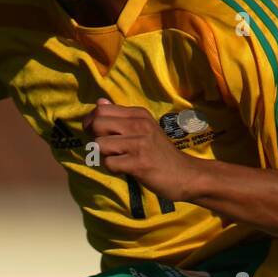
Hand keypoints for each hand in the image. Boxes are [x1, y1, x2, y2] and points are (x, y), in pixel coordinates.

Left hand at [84, 99, 200, 204]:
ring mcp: (139, 144)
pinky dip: (113, 169)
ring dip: (104, 156)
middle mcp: (139, 125)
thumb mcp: (144, 128)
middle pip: (97, 124)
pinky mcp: (139, 163)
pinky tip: (125, 169)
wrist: (185, 174)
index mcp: (139, 114)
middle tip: (107, 149)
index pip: (101, 109)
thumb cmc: (160, 153)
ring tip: (119, 159)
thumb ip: (121, 117)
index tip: (98, 134)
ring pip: (100, 145)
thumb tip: (100, 102)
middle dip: (95, 138)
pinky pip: (109, 164)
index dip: (92, 122)